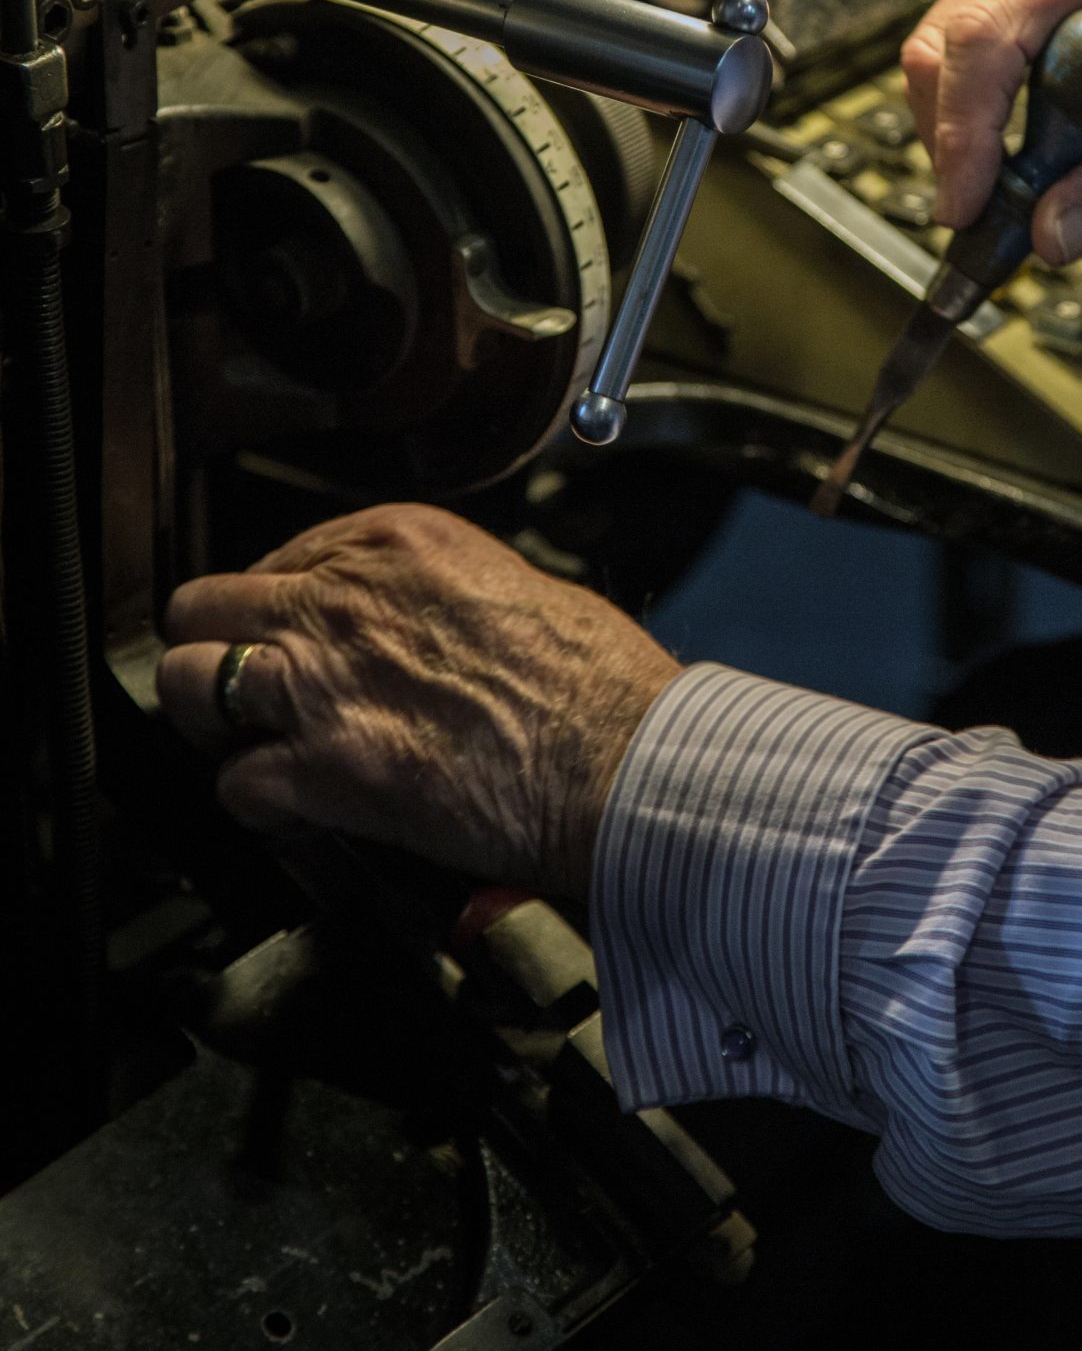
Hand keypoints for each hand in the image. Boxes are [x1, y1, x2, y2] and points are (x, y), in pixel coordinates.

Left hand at [156, 504, 680, 902]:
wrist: (622, 756)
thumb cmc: (595, 679)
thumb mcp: (511, 582)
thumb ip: (430, 592)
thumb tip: (405, 627)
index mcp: (392, 540)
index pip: (275, 559)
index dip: (276, 611)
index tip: (292, 641)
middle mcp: (342, 598)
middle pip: (205, 607)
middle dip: (217, 649)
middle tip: (248, 691)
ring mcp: (323, 683)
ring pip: (191, 683)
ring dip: (215, 721)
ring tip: (252, 746)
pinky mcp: (326, 770)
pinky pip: (234, 784)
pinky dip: (256, 805)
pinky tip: (298, 810)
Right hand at [902, 0, 1081, 261]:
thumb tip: (1050, 237)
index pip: (989, 31)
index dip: (964, 126)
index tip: (965, 206)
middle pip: (947, 40)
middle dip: (955, 137)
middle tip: (988, 213)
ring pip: (938, 46)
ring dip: (961, 126)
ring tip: (1019, 177)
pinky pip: (954, 44)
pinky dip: (970, 104)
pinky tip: (1018, 137)